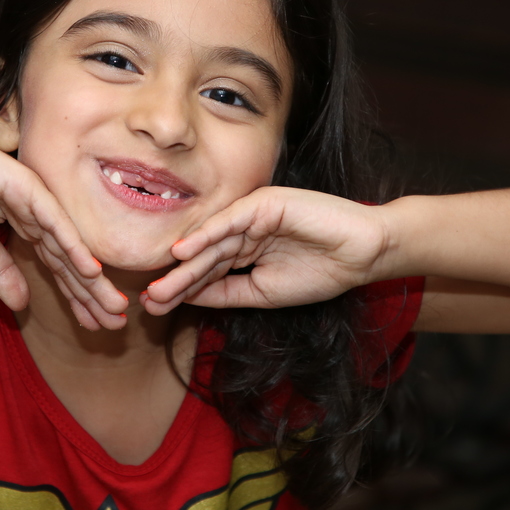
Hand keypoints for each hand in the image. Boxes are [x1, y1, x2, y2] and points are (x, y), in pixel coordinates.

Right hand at [0, 122, 127, 329]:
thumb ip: (1, 271)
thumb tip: (23, 305)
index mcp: (29, 224)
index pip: (59, 266)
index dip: (77, 296)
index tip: (98, 324)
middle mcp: (40, 212)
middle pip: (71, 260)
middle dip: (93, 293)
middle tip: (118, 323)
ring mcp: (36, 197)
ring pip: (67, 245)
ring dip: (91, 278)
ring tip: (114, 305)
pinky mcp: (25, 185)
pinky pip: (52, 221)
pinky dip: (72, 246)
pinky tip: (91, 270)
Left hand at [141, 187, 389, 313]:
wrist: (363, 253)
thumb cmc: (321, 272)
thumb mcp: (263, 293)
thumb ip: (226, 292)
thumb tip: (186, 299)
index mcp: (244, 250)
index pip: (206, 271)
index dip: (181, 289)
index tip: (154, 307)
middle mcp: (243, 230)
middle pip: (203, 258)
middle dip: (175, 281)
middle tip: (147, 301)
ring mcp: (252, 214)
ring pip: (211, 242)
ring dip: (184, 265)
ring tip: (159, 285)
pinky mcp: (264, 202)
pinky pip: (229, 221)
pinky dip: (206, 236)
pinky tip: (184, 251)